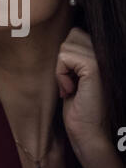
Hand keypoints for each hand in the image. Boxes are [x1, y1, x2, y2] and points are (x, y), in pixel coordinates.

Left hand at [55, 26, 125, 167]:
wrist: (89, 134)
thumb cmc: (80, 109)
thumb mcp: (75, 77)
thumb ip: (74, 57)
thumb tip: (62, 40)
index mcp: (105, 54)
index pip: (77, 33)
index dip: (67, 56)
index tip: (71, 79)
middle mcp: (107, 52)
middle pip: (71, 35)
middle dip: (63, 60)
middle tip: (70, 84)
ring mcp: (102, 58)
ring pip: (66, 46)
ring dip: (61, 70)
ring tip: (71, 88)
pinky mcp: (94, 67)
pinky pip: (64, 57)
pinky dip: (60, 74)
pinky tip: (70, 90)